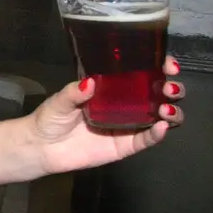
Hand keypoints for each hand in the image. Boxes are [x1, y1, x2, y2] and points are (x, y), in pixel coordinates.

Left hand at [29, 56, 182, 175]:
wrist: (42, 148)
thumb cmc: (51, 118)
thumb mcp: (60, 100)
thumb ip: (74, 92)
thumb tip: (90, 82)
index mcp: (112, 88)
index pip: (142, 74)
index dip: (160, 68)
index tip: (168, 64)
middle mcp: (125, 105)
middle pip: (158, 95)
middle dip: (171, 89)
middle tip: (169, 88)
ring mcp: (127, 126)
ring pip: (160, 117)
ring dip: (170, 111)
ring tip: (166, 108)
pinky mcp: (125, 145)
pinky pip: (146, 140)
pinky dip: (157, 134)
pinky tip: (162, 126)